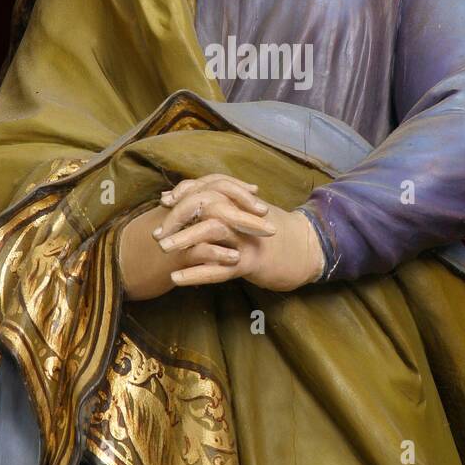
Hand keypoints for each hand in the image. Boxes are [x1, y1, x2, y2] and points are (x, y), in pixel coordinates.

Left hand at [117, 174, 325, 299]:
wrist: (307, 249)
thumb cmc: (270, 233)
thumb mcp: (245, 212)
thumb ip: (219, 203)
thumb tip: (177, 196)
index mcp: (240, 200)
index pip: (206, 186)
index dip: (183, 192)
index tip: (163, 203)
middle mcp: (243, 213)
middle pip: (205, 204)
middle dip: (177, 217)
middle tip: (156, 233)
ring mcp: (248, 237)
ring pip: (212, 230)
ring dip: (185, 238)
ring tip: (163, 249)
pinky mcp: (253, 261)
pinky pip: (220, 267)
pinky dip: (196, 273)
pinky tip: (176, 277)